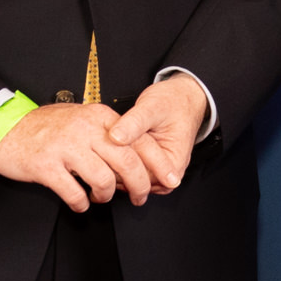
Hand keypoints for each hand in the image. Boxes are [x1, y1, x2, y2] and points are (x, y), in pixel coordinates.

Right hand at [0, 101, 157, 212]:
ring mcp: (65, 147)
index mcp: (99, 116)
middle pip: (128, 162)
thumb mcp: (81, 120)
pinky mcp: (46, 166)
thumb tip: (137, 159)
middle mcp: (86, 129)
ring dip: (107, 195)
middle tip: (139, 198)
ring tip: (99, 197)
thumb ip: (107, 134)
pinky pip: (74, 193)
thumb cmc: (45, 128)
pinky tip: (79, 202)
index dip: (158, 165)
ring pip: (104, 179)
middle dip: (140, 186)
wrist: (4, 128)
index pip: (139, 140)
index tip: (169, 181)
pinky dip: (81, 203)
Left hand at [103, 74, 211, 200]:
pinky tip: (111, 148)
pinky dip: (118, 161)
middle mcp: (166, 175)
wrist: (181, 98)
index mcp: (172, 165)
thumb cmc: (171, 102)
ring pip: (128, 179)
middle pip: (132, 182)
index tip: (102, 150)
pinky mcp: (149, 167)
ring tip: (104, 146)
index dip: (118, 165)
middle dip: (114, 166)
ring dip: (115, 165)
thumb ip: (134, 123)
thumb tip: (115, 137)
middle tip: (99, 147)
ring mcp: (157, 172)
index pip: (138, 179)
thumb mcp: (151, 108)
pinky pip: (129, 171)